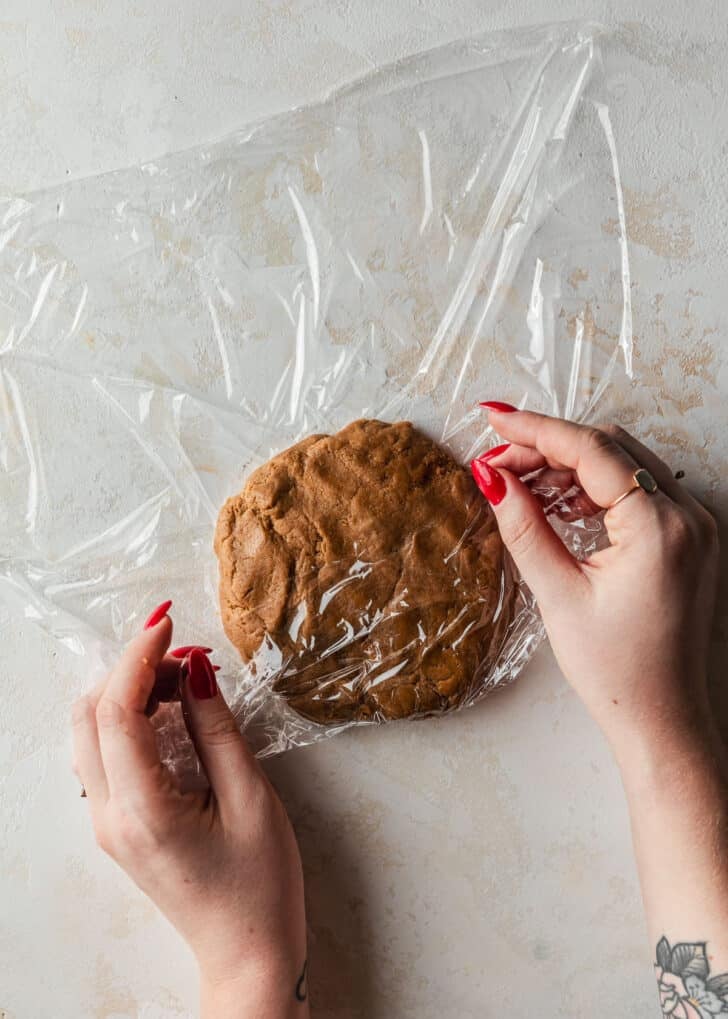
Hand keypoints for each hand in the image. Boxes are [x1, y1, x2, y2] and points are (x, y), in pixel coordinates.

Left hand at [71, 608, 308, 1018]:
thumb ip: (216, 727)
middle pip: (89, 715)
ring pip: (90, 733)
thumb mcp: (251, 797)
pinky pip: (105, 755)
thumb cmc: (259, 884)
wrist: (246, 954)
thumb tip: (194, 668)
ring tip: (183, 681)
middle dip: (131, 669)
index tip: (168, 621)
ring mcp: (106, 823)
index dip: (138, 656)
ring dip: (128, 693)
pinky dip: (129, 720)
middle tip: (184, 655)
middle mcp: (109, 816)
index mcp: (142, 811)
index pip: (117, 712)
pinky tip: (171, 712)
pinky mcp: (118, 825)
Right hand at [471, 409, 719, 751]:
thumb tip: (491, 476)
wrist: (662, 719)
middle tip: (497, 463)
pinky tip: (559, 505)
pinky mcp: (690, 538)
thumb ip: (524, 527)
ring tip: (521, 487)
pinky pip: (639, 489)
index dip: (536, 430)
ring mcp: (696, 525)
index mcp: (661, 529)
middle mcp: (689, 516)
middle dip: (549, 447)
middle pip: (610, 448)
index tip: (493, 418)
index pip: (591, 452)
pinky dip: (596, 487)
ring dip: (571, 465)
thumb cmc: (616, 671)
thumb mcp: (559, 596)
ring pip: (625, 464)